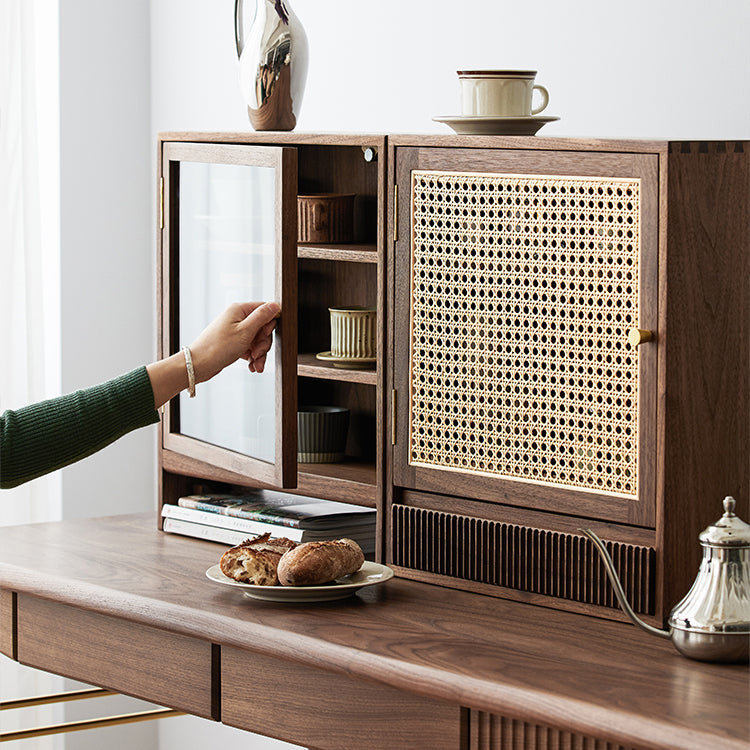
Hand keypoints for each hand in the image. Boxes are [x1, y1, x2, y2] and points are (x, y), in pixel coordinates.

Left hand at [146, 301, 280, 408]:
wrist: (198, 365)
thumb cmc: (217, 348)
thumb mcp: (245, 332)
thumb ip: (262, 317)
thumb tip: (276, 305)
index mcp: (239, 310)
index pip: (264, 310)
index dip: (269, 325)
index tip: (265, 336)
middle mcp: (237, 318)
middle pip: (262, 327)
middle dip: (263, 344)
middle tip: (258, 354)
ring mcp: (235, 331)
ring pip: (257, 340)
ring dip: (259, 354)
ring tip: (256, 364)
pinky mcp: (234, 342)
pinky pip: (250, 347)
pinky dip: (253, 357)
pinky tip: (252, 366)